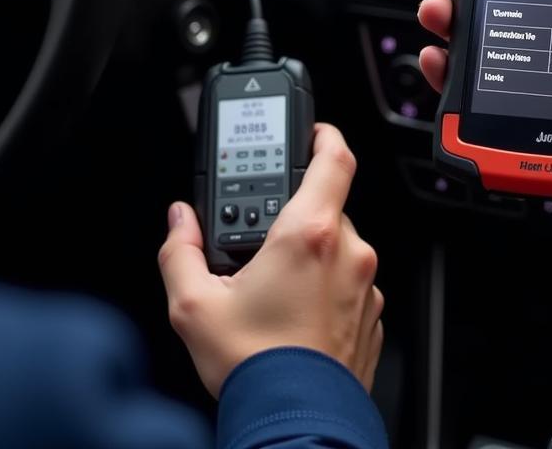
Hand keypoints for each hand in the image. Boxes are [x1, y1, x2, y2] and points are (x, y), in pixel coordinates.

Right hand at [158, 123, 383, 396]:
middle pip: (327, 206)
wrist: (297, 427)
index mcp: (309, 234)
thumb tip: (179, 222)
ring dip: (311, 254)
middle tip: (263, 240)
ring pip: (339, 247)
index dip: (325, 135)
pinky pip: (350, 284)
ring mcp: (365, 286)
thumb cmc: (254, 368)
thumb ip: (181, 250)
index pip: (335, 157)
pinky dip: (326, 287)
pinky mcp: (372, 317)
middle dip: (295, 216)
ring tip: (274, 287)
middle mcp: (347, 253)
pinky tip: (295, 314)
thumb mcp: (193, 305)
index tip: (313, 131)